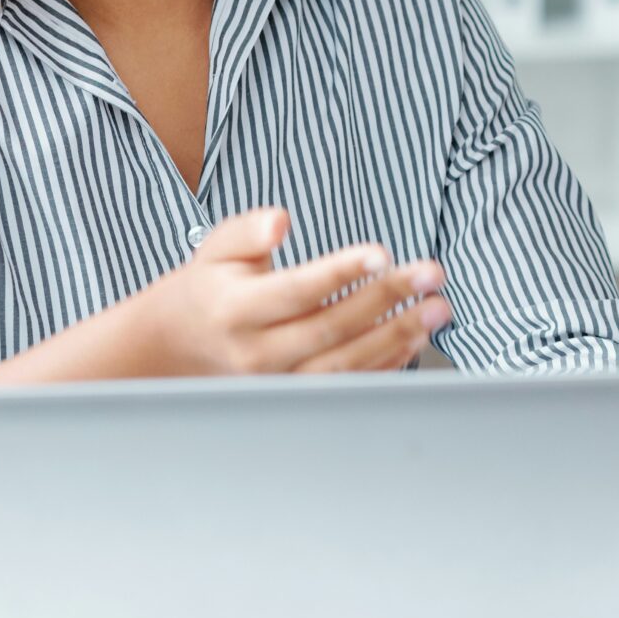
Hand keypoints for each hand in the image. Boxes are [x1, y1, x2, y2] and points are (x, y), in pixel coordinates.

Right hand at [126, 207, 451, 375]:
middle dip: (387, 300)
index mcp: (235, 310)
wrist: (181, 346)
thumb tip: (280, 221)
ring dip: (397, 336)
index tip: (381, 253)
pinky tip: (417, 335)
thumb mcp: (217, 248)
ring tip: (437, 308)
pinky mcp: (298, 396)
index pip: (296, 291)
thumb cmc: (211, 288)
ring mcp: (279, 382)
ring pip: (344, 365)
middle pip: (330, 328)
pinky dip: (388, 364)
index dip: (340, 273)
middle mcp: (257, 353)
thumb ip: (248, 230)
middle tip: (430, 275)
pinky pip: (348, 385)